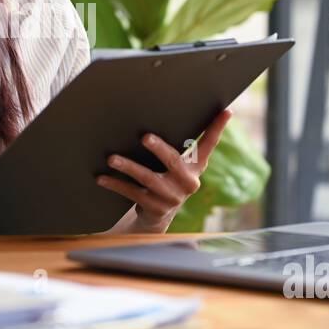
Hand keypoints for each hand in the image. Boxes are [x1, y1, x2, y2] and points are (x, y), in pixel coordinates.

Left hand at [96, 109, 231, 232]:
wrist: (156, 217)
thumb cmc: (165, 179)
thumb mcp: (175, 166)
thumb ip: (175, 147)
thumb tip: (160, 113)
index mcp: (195, 167)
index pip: (209, 145)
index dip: (217, 128)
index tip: (226, 111)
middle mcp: (187, 182)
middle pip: (173, 161)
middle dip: (158, 148)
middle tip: (144, 137)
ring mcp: (172, 197)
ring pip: (148, 178)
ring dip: (128, 167)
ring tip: (112, 158)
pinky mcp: (155, 208)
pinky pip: (132, 193)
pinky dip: (116, 184)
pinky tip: (101, 178)